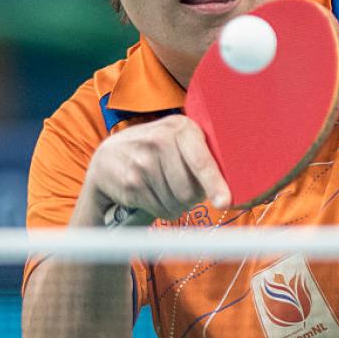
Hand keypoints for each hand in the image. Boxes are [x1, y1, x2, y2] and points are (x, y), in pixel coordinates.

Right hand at [81, 115, 229, 226]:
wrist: (108, 157)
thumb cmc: (155, 152)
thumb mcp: (178, 141)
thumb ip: (203, 155)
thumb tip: (229, 187)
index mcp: (180, 128)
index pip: (202, 161)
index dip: (215, 184)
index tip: (224, 201)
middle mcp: (160, 141)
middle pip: (190, 190)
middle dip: (192, 197)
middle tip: (182, 186)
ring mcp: (142, 162)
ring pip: (176, 203)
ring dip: (176, 204)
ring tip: (165, 188)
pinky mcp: (130, 182)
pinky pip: (159, 209)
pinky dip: (160, 208)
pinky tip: (151, 194)